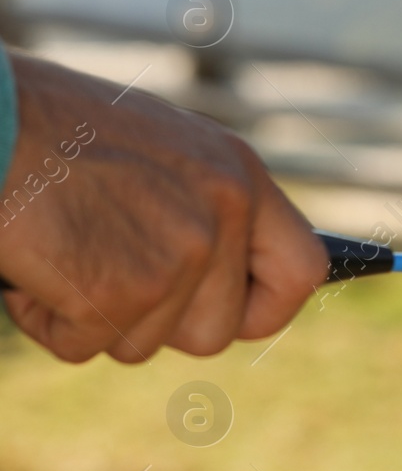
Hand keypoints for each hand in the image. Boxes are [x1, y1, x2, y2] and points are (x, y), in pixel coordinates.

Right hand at [0, 54, 326, 362]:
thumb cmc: (46, 124)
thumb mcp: (155, 148)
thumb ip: (198, 205)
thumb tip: (219, 276)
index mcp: (239, 173)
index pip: (303, 270)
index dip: (267, 308)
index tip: (235, 316)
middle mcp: (223, 214)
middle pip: (212, 331)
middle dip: (153, 322)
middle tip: (100, 273)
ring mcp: (179, 256)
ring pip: (142, 344)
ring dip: (91, 317)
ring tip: (57, 248)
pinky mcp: (120, 291)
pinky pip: (83, 346)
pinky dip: (44, 321)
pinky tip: (29, 263)